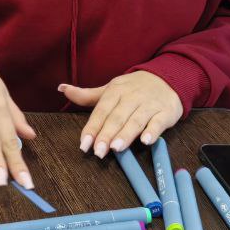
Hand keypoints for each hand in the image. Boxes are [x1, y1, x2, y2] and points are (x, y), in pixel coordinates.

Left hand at [61, 71, 181, 157]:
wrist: (168, 78)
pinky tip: (146, 141)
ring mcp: (149, 104)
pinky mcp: (165, 112)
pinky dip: (152, 131)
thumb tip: (61, 88)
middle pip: (117, 117)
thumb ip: (87, 95)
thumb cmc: (134, 88)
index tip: (84, 144)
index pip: (101, 111)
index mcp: (115, 91)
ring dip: (125, 134)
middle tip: (98, 151)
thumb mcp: (110, 89)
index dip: (92, 128)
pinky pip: (158, 122)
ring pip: (136, 120)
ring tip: (116, 148)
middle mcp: (131, 97)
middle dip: (106, 135)